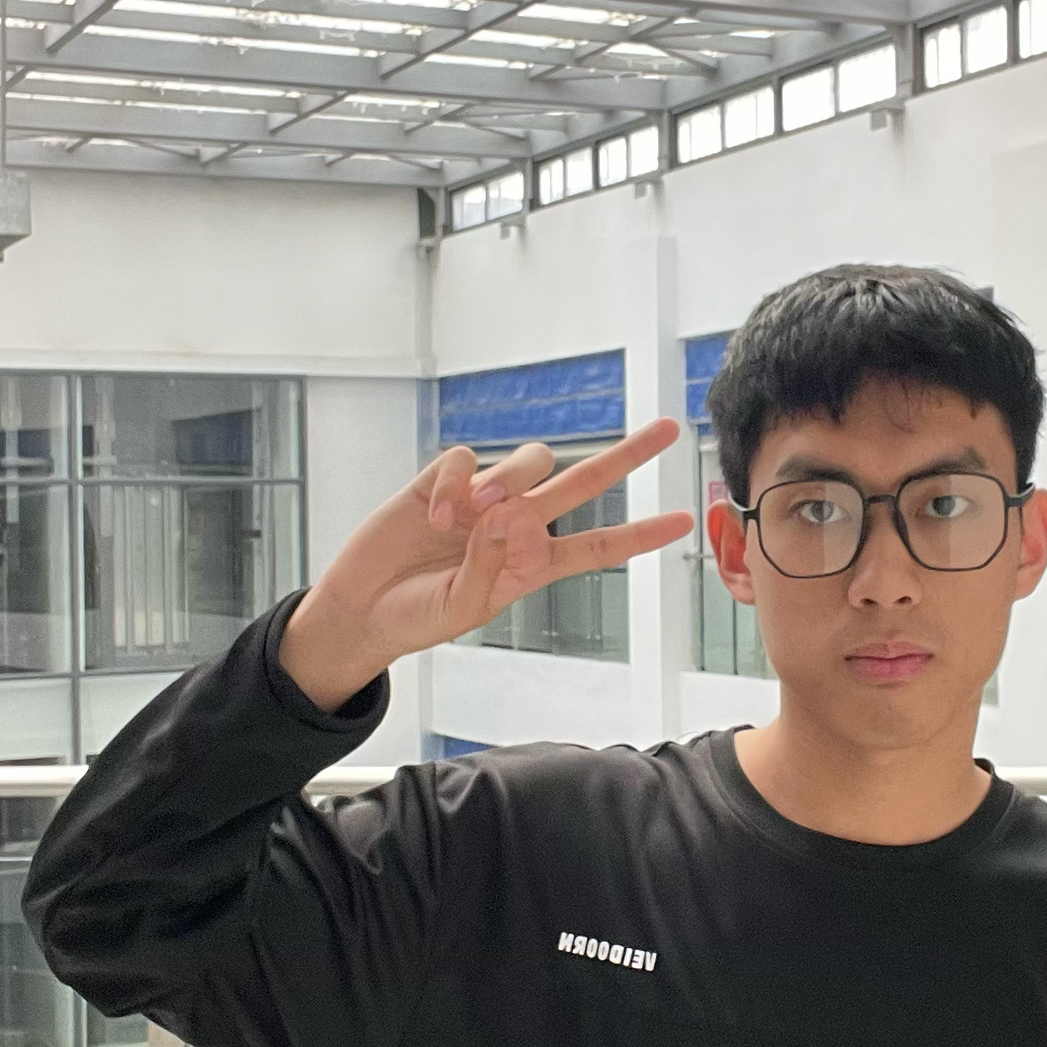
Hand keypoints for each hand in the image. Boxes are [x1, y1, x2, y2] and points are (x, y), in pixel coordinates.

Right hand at [277, 419, 692, 709]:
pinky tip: (436, 512)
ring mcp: (481, 498)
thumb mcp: (464, 607)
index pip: (597, 545)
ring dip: (511, 479)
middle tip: (668, 429)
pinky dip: (454, 483)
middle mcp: (516, 524)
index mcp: (531, 563)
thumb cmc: (418, 616)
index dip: (639, 534)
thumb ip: (493, 566)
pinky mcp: (441, 479)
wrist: (362, 608)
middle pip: (583, 483)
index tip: (684, 522)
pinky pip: (464, 460)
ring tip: (479, 510)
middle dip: (627, 456)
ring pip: (528, 462)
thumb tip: (511, 517)